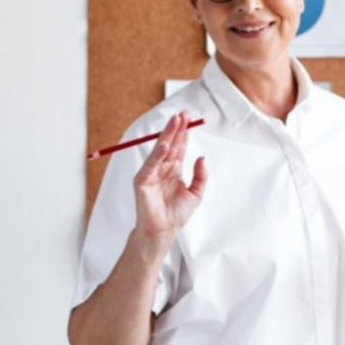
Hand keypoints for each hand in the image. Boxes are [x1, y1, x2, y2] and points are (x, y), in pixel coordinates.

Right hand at [132, 112, 206, 243]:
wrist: (164, 231)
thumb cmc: (176, 214)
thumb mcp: (196, 193)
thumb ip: (200, 175)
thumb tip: (202, 157)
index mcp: (173, 170)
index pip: (178, 147)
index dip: (183, 133)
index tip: (189, 119)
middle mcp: (161, 168)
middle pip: (169, 144)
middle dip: (176, 128)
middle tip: (182, 113)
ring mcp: (151, 173)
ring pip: (161, 150)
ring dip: (168, 135)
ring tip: (176, 121)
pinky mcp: (142, 181)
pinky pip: (151, 164)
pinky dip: (158, 154)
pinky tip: (166, 144)